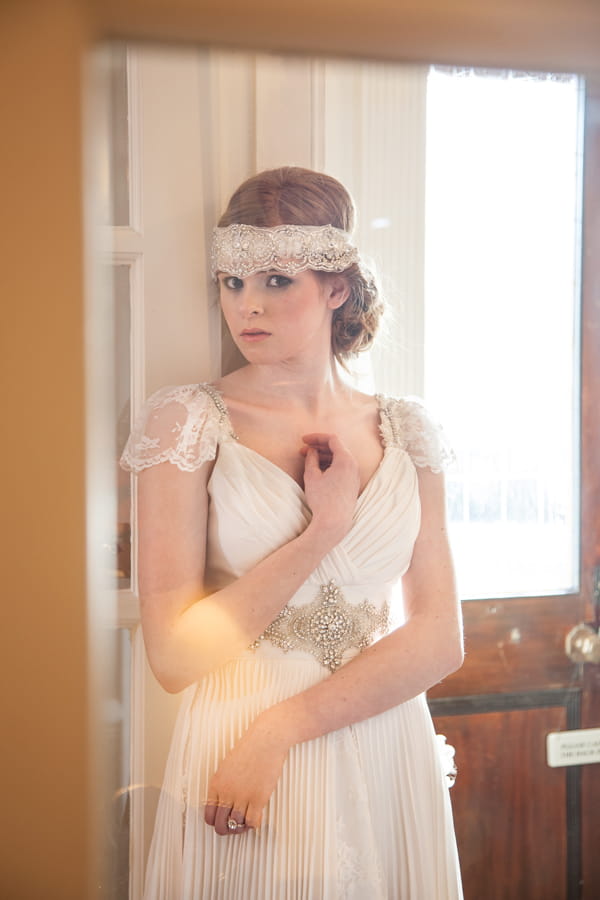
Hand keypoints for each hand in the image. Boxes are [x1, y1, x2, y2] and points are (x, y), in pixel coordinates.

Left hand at [204, 711, 290, 835]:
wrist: (266, 740)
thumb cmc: (250, 748)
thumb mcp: (228, 766)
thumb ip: (224, 784)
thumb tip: (225, 801)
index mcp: (217, 783)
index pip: (208, 815)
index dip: (215, 821)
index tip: (223, 820)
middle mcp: (227, 792)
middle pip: (220, 824)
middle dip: (226, 829)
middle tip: (234, 826)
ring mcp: (243, 796)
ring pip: (236, 825)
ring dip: (240, 828)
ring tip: (245, 822)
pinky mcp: (258, 798)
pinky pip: (252, 822)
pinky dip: (253, 824)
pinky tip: (257, 817)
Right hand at [300, 433, 359, 544]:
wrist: (334, 522)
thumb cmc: (322, 499)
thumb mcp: (312, 476)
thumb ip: (311, 459)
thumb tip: (312, 452)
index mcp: (345, 459)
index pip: (332, 439)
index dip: (316, 437)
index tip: (303, 441)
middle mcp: (354, 465)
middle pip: (337, 447)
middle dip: (319, 446)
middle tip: (303, 450)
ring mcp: (355, 475)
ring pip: (340, 458)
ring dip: (324, 456)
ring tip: (309, 459)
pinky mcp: (353, 484)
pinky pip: (343, 468)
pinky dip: (331, 465)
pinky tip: (319, 470)